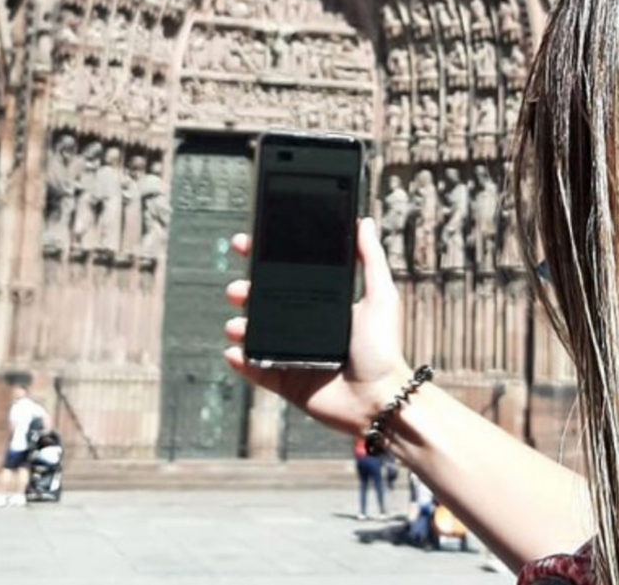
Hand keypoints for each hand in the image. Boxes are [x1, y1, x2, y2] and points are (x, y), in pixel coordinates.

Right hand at [224, 217, 412, 436]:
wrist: (380, 398)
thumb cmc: (385, 348)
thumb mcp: (380, 296)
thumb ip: (371, 259)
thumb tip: (364, 221)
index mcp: (322, 303)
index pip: (288, 275)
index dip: (266, 259)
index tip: (247, 242)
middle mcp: (304, 326)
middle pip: (264, 301)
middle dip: (245, 290)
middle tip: (238, 288)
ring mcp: (292, 353)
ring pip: (255, 333)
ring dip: (239, 325)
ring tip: (238, 323)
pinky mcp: (285, 380)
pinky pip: (254, 368)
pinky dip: (240, 360)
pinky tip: (234, 350)